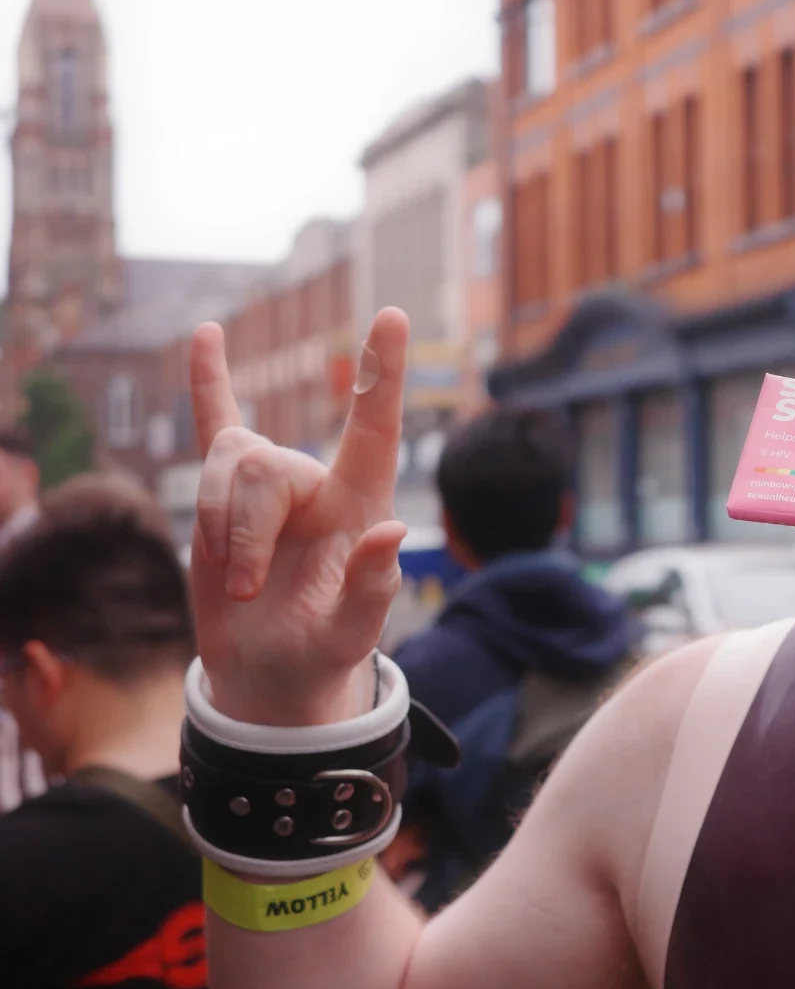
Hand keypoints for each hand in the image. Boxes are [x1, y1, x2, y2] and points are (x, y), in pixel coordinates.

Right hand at [188, 308, 410, 725]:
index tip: (392, 316)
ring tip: (237, 580)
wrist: (271, 672)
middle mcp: (319, 483)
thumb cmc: (319, 653)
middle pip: (264, 467)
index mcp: (361, 506)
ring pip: (226, 462)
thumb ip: (371, 589)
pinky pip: (216, 424)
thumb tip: (391, 532)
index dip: (383, 374)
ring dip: (218, 527)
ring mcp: (272, 484)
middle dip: (242, 533)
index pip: (376, 430)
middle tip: (249, 592)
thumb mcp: (348, 634)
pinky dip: (208, 381)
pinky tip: (209, 335)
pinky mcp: (229, 494)